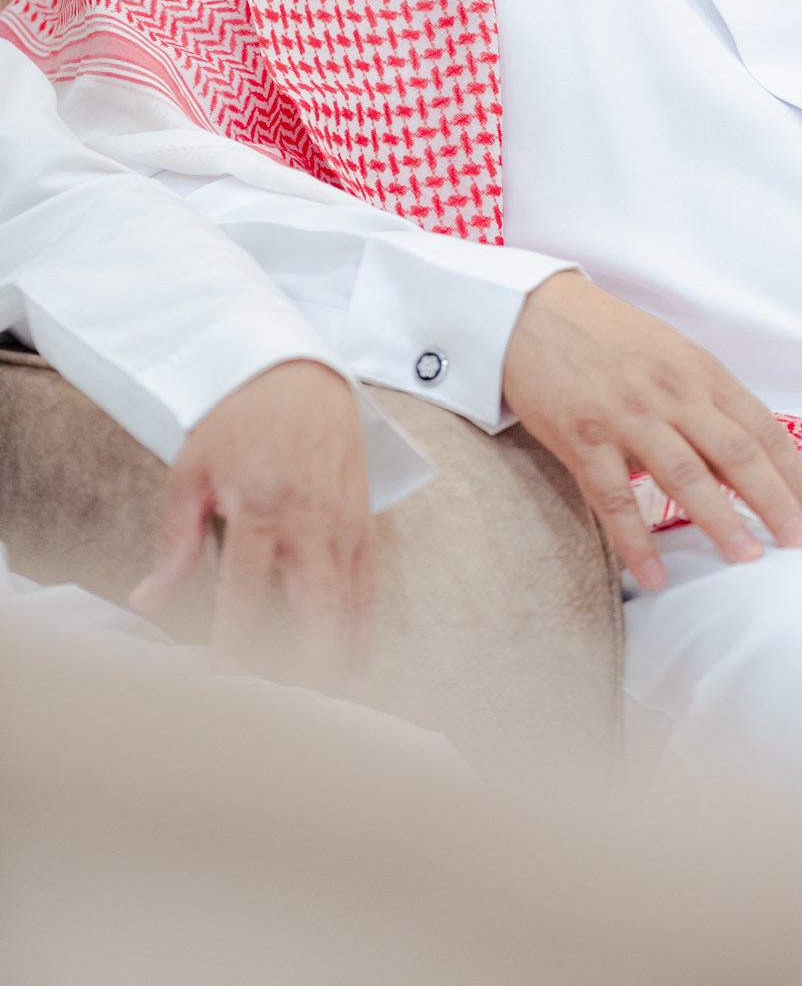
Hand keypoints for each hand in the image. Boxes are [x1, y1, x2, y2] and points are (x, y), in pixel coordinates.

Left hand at [130, 360, 373, 688]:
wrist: (301, 374)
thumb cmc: (240, 419)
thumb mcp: (192, 472)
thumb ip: (176, 542)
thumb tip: (148, 600)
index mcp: (262, 508)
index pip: (246, 591)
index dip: (235, 640)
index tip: (223, 680)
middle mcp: (310, 522)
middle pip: (316, 609)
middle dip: (307, 665)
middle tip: (295, 711)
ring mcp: (344, 523)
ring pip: (350, 604)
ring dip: (342, 657)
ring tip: (331, 705)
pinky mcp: (364, 521)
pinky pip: (369, 584)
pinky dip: (365, 627)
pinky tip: (357, 661)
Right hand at [502, 271, 801, 588]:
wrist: (535, 313)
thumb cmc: (608, 337)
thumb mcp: (671, 354)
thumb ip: (708, 399)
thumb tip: (746, 457)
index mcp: (700, 372)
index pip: (762, 428)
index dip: (792, 474)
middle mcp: (672, 393)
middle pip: (735, 454)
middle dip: (773, 502)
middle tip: (798, 544)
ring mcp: (627, 417)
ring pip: (684, 476)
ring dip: (719, 521)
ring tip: (745, 560)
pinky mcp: (583, 438)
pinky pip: (614, 499)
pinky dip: (636, 541)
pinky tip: (654, 575)